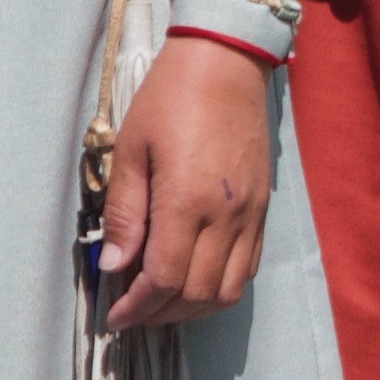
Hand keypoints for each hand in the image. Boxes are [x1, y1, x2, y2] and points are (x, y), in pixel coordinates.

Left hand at [91, 36, 275, 328]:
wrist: (228, 63)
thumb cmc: (171, 100)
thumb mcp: (131, 152)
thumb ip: (126, 213)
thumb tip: (115, 265)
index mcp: (188, 200)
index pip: (165, 279)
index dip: (137, 306)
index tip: (115, 316)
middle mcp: (227, 214)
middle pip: (198, 292)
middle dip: (161, 313)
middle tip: (133, 311)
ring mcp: (252, 211)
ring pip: (230, 287)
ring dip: (194, 307)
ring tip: (164, 301)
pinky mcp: (264, 206)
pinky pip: (250, 264)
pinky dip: (222, 285)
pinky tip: (196, 277)